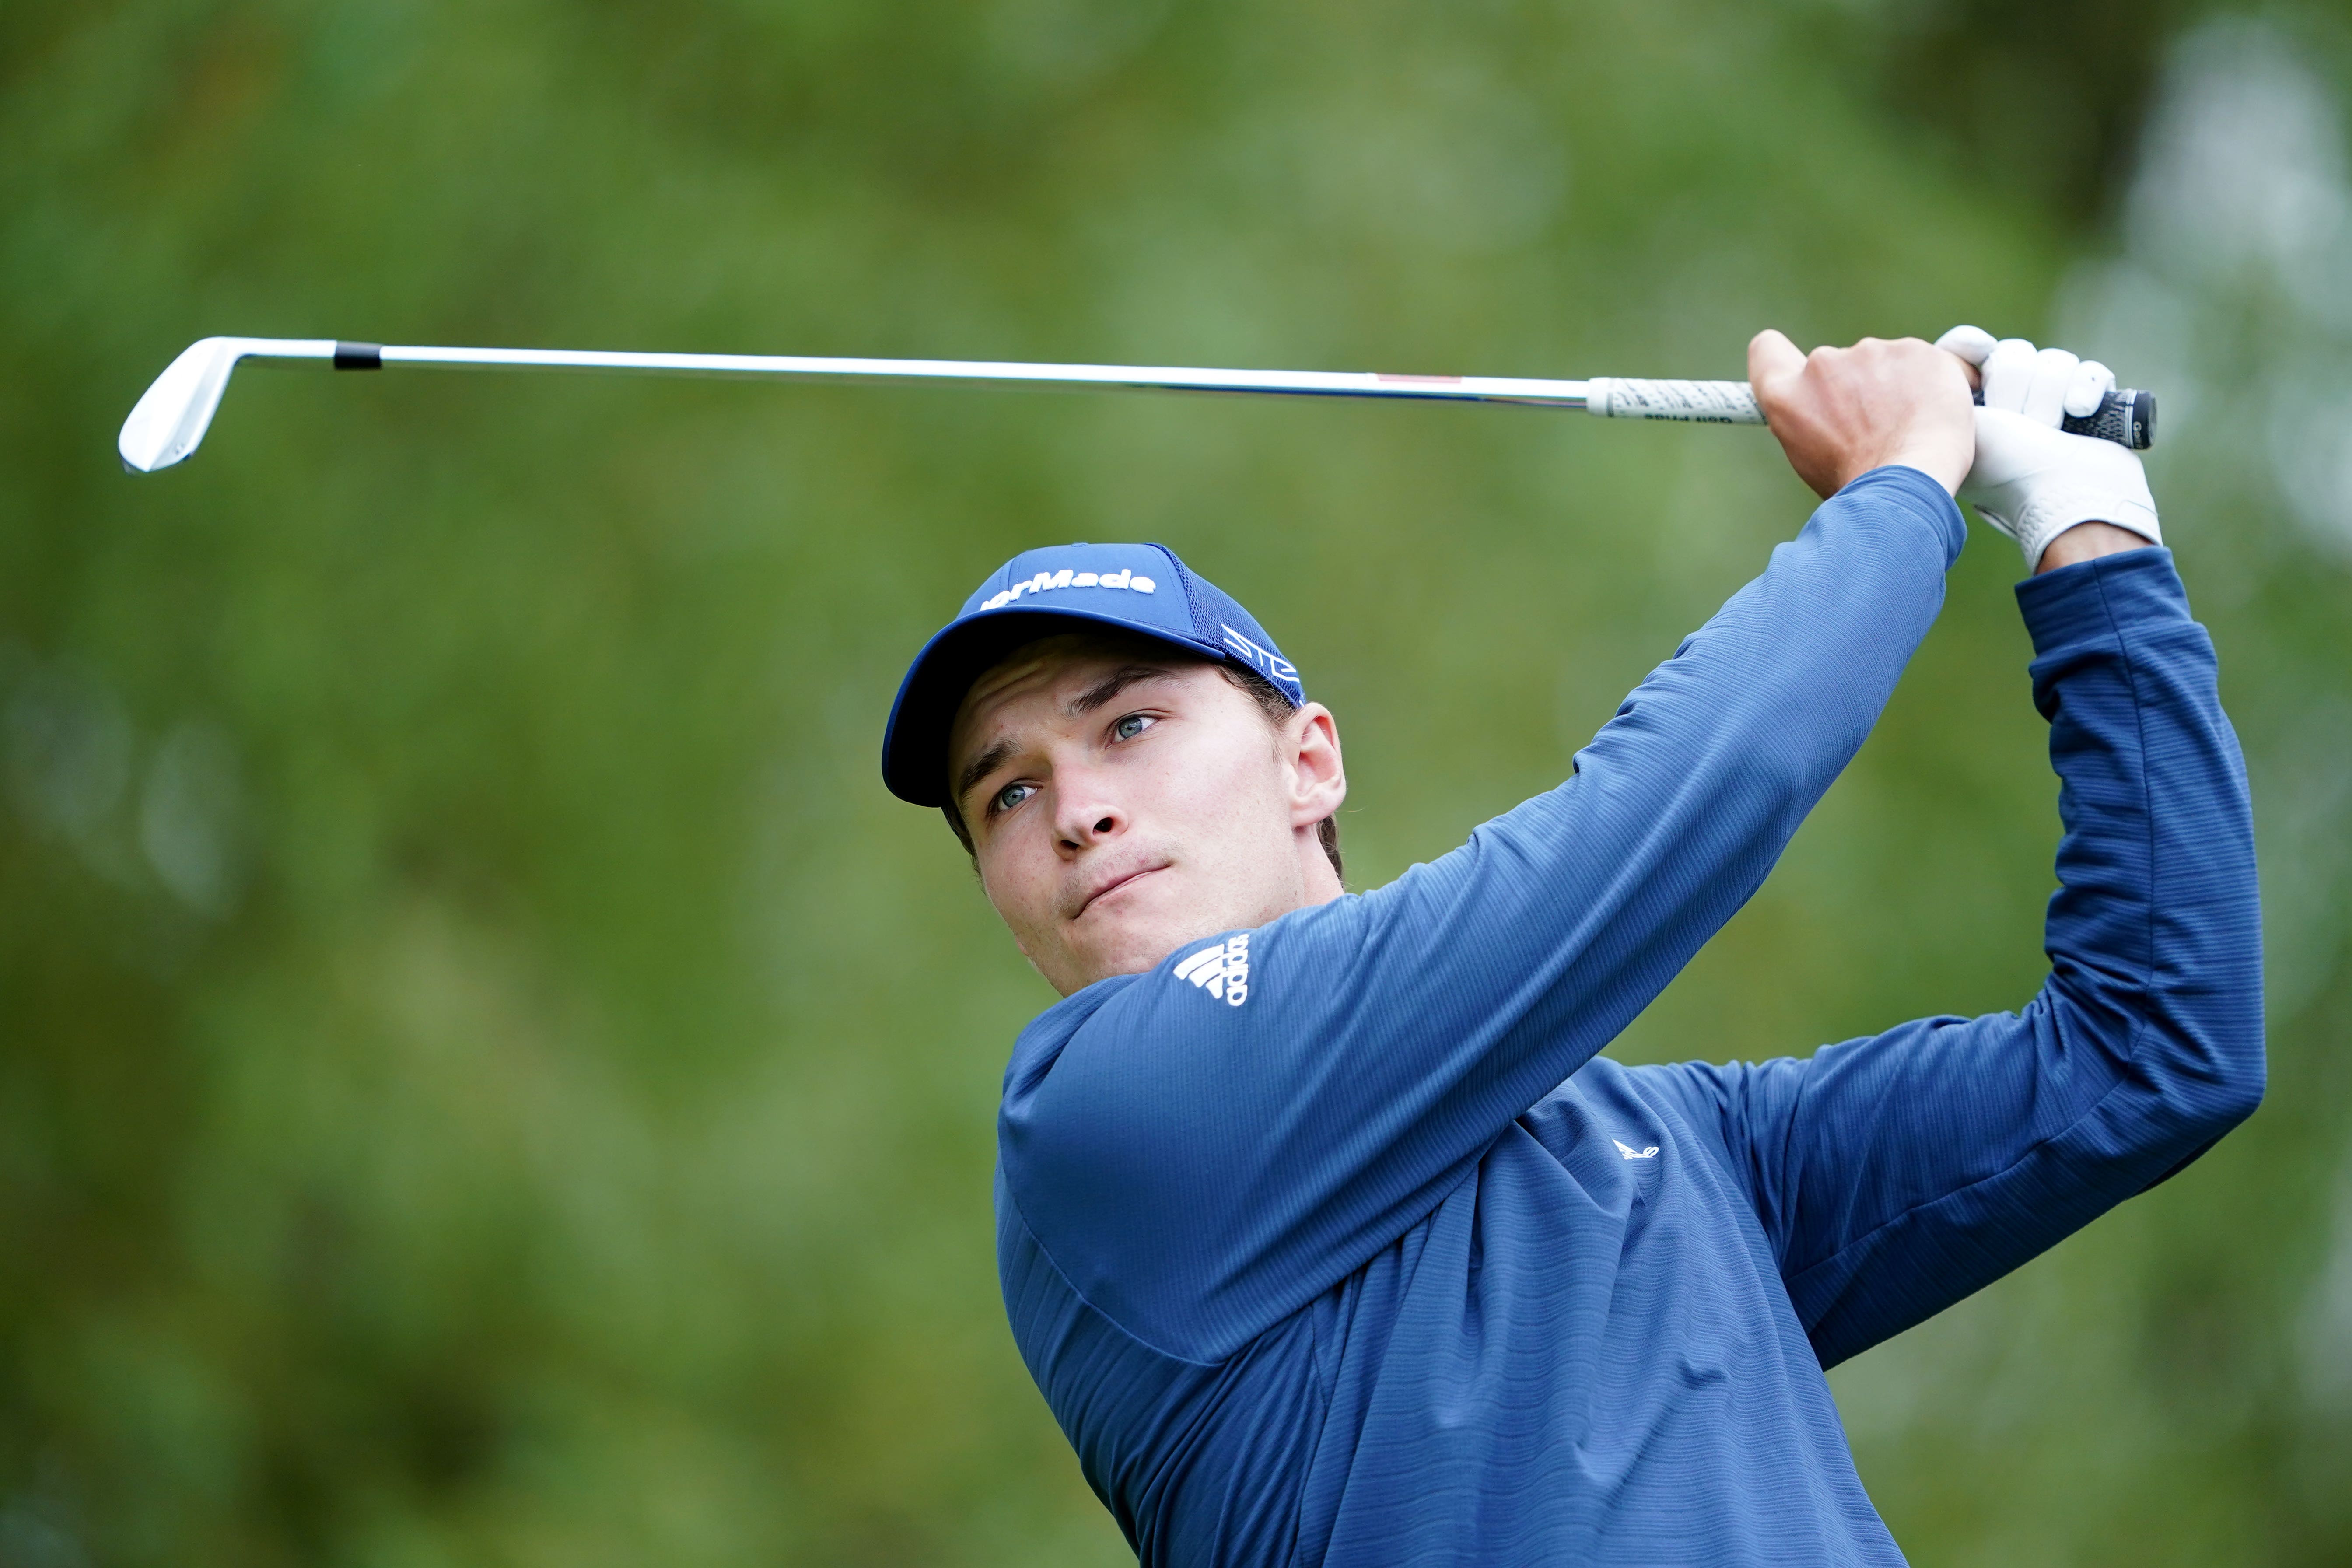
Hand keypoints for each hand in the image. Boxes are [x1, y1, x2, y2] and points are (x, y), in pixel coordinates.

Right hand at [1749, 331, 1975, 498]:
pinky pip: (1923, 363)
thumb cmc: (1859, 487)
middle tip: (1877, 428)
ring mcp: (1869, 352)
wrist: (1909, 484)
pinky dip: (1931, 383)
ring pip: (1882, 363)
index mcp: (1787, 395)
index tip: (1802, 374)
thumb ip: (1808, 422)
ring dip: (1895, 385)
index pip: (1767, 350)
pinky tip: (1937, 414)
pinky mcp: (1914, 350)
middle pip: (1835, 366)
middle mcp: (1821, 365)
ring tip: (1911, 427)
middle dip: (1855, 388)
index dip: (1780, 355)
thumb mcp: (1811, 459)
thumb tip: (1819, 415)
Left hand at [1934, 326, 2161, 571]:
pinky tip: (2080, 411)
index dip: (1969, 346)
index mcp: (1967, 411)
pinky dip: (2086, 388)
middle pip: (2012, 354)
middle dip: (2017, 387)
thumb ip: (1942, 393)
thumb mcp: (1961, 427)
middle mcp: (2006, 406)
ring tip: (2049, 429)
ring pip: (2053, 360)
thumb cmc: (2008, 469)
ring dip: (2051, 394)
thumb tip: (1947, 360)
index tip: (1982, 351)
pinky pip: (2090, 372)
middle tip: (2019, 423)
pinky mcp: (2089, 408)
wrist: (2067, 496)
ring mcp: (2049, 408)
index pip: (1961, 350)